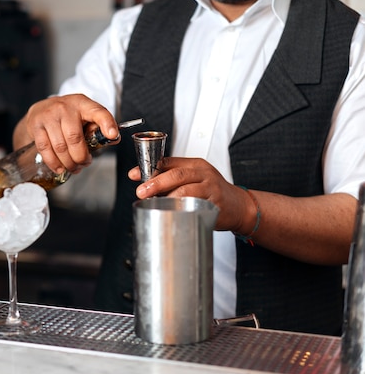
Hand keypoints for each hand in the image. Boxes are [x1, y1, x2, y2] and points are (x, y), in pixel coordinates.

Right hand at [16, 94, 118, 173]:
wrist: (41, 110)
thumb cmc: (67, 117)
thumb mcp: (85, 116)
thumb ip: (98, 127)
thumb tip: (114, 138)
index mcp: (82, 104)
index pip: (98, 112)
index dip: (107, 123)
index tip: (113, 135)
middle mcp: (65, 107)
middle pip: (75, 138)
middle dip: (81, 157)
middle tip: (84, 164)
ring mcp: (48, 115)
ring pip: (60, 146)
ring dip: (68, 163)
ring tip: (73, 168)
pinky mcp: (36, 125)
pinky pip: (45, 149)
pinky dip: (53, 162)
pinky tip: (59, 168)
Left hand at [128, 157, 256, 233]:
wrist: (239, 206)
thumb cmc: (212, 192)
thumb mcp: (194, 179)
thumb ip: (171, 179)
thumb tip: (143, 183)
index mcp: (195, 165)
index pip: (168, 162)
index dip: (149, 168)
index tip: (134, 175)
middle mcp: (203, 173)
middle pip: (176, 174)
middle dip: (156, 182)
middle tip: (142, 191)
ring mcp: (210, 188)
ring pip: (185, 190)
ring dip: (167, 197)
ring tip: (154, 203)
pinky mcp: (215, 203)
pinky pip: (195, 205)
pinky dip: (182, 208)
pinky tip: (172, 212)